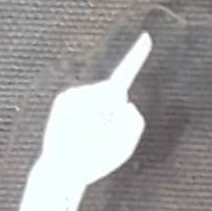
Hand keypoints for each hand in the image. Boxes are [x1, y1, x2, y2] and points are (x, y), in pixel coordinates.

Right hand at [39, 31, 150, 181]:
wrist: (65, 173)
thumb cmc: (96, 161)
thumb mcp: (125, 147)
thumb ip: (136, 125)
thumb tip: (127, 102)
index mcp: (108, 103)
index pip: (124, 76)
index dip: (136, 57)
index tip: (148, 37)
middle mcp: (92, 95)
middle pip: (116, 91)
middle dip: (117, 115)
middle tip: (105, 136)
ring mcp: (77, 96)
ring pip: (102, 99)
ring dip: (102, 123)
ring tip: (90, 139)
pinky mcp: (63, 101)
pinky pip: (84, 105)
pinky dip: (88, 122)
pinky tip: (79, 133)